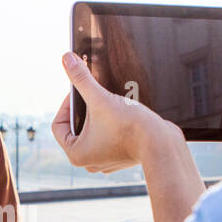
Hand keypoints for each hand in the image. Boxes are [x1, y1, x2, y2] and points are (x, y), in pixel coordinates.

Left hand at [51, 52, 181, 172]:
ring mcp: (105, 161)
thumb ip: (81, 79)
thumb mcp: (101, 99)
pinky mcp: (120, 156)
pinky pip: (107, 137)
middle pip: (75, 127)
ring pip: (92, 131)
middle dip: (84, 109)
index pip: (58, 125)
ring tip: (109, 104)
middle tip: (94, 95)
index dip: (67, 104)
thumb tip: (67, 59)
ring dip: (97, 116)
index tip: (80, 91)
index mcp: (76, 154)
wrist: (162, 143)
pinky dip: (110, 125)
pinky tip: (120, 115)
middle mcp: (88, 162)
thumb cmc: (131, 126)